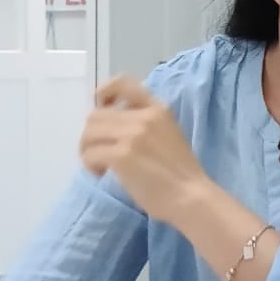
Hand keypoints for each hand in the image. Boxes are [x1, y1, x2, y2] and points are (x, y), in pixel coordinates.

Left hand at [81, 76, 208, 223]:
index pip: (123, 83)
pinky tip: (103, 175)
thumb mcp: (169, 135)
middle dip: (92, 136)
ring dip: (88, 151)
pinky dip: (90, 167)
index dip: (104, 93)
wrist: (191, 197)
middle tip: (100, 154)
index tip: (102, 108)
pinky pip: (90, 155)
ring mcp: (132, 135)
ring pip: (89, 134)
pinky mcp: (121, 156)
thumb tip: (112, 128)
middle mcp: (144, 117)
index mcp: (158, 109)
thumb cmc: (182, 173)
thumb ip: (145, 125)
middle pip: (96, 116)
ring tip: (101, 166)